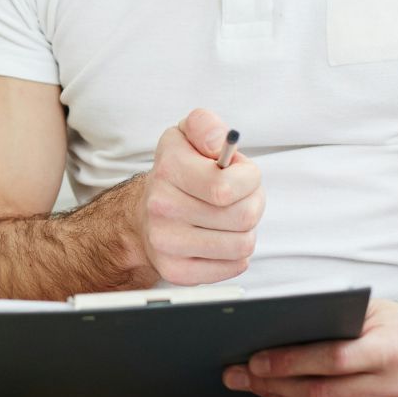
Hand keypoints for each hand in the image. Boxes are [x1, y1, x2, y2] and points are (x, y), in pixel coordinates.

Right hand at [132, 109, 263, 285]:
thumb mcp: (187, 135)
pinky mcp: (176, 271)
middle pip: (243, 217)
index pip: (226, 187)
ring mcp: (166, 243)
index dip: (249, 180)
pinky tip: (219, 240)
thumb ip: (206, 125)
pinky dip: (235, 254)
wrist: (145, 214)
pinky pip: (234, 267)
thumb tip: (219, 143)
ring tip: (228, 219)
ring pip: (242, 244)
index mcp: (168, 169)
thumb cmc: (177, 173)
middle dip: (252, 204)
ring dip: (244, 231)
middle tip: (237, 199)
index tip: (241, 175)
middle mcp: (161, 207)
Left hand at [225, 296, 397, 396]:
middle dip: (275, 384)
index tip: (253, 361)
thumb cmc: (387, 328)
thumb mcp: (367, 313)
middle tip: (238, 375)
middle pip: (323, 394)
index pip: (335, 359)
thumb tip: (266, 336)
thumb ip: (329, 321)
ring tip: (256, 387)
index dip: (290, 362)